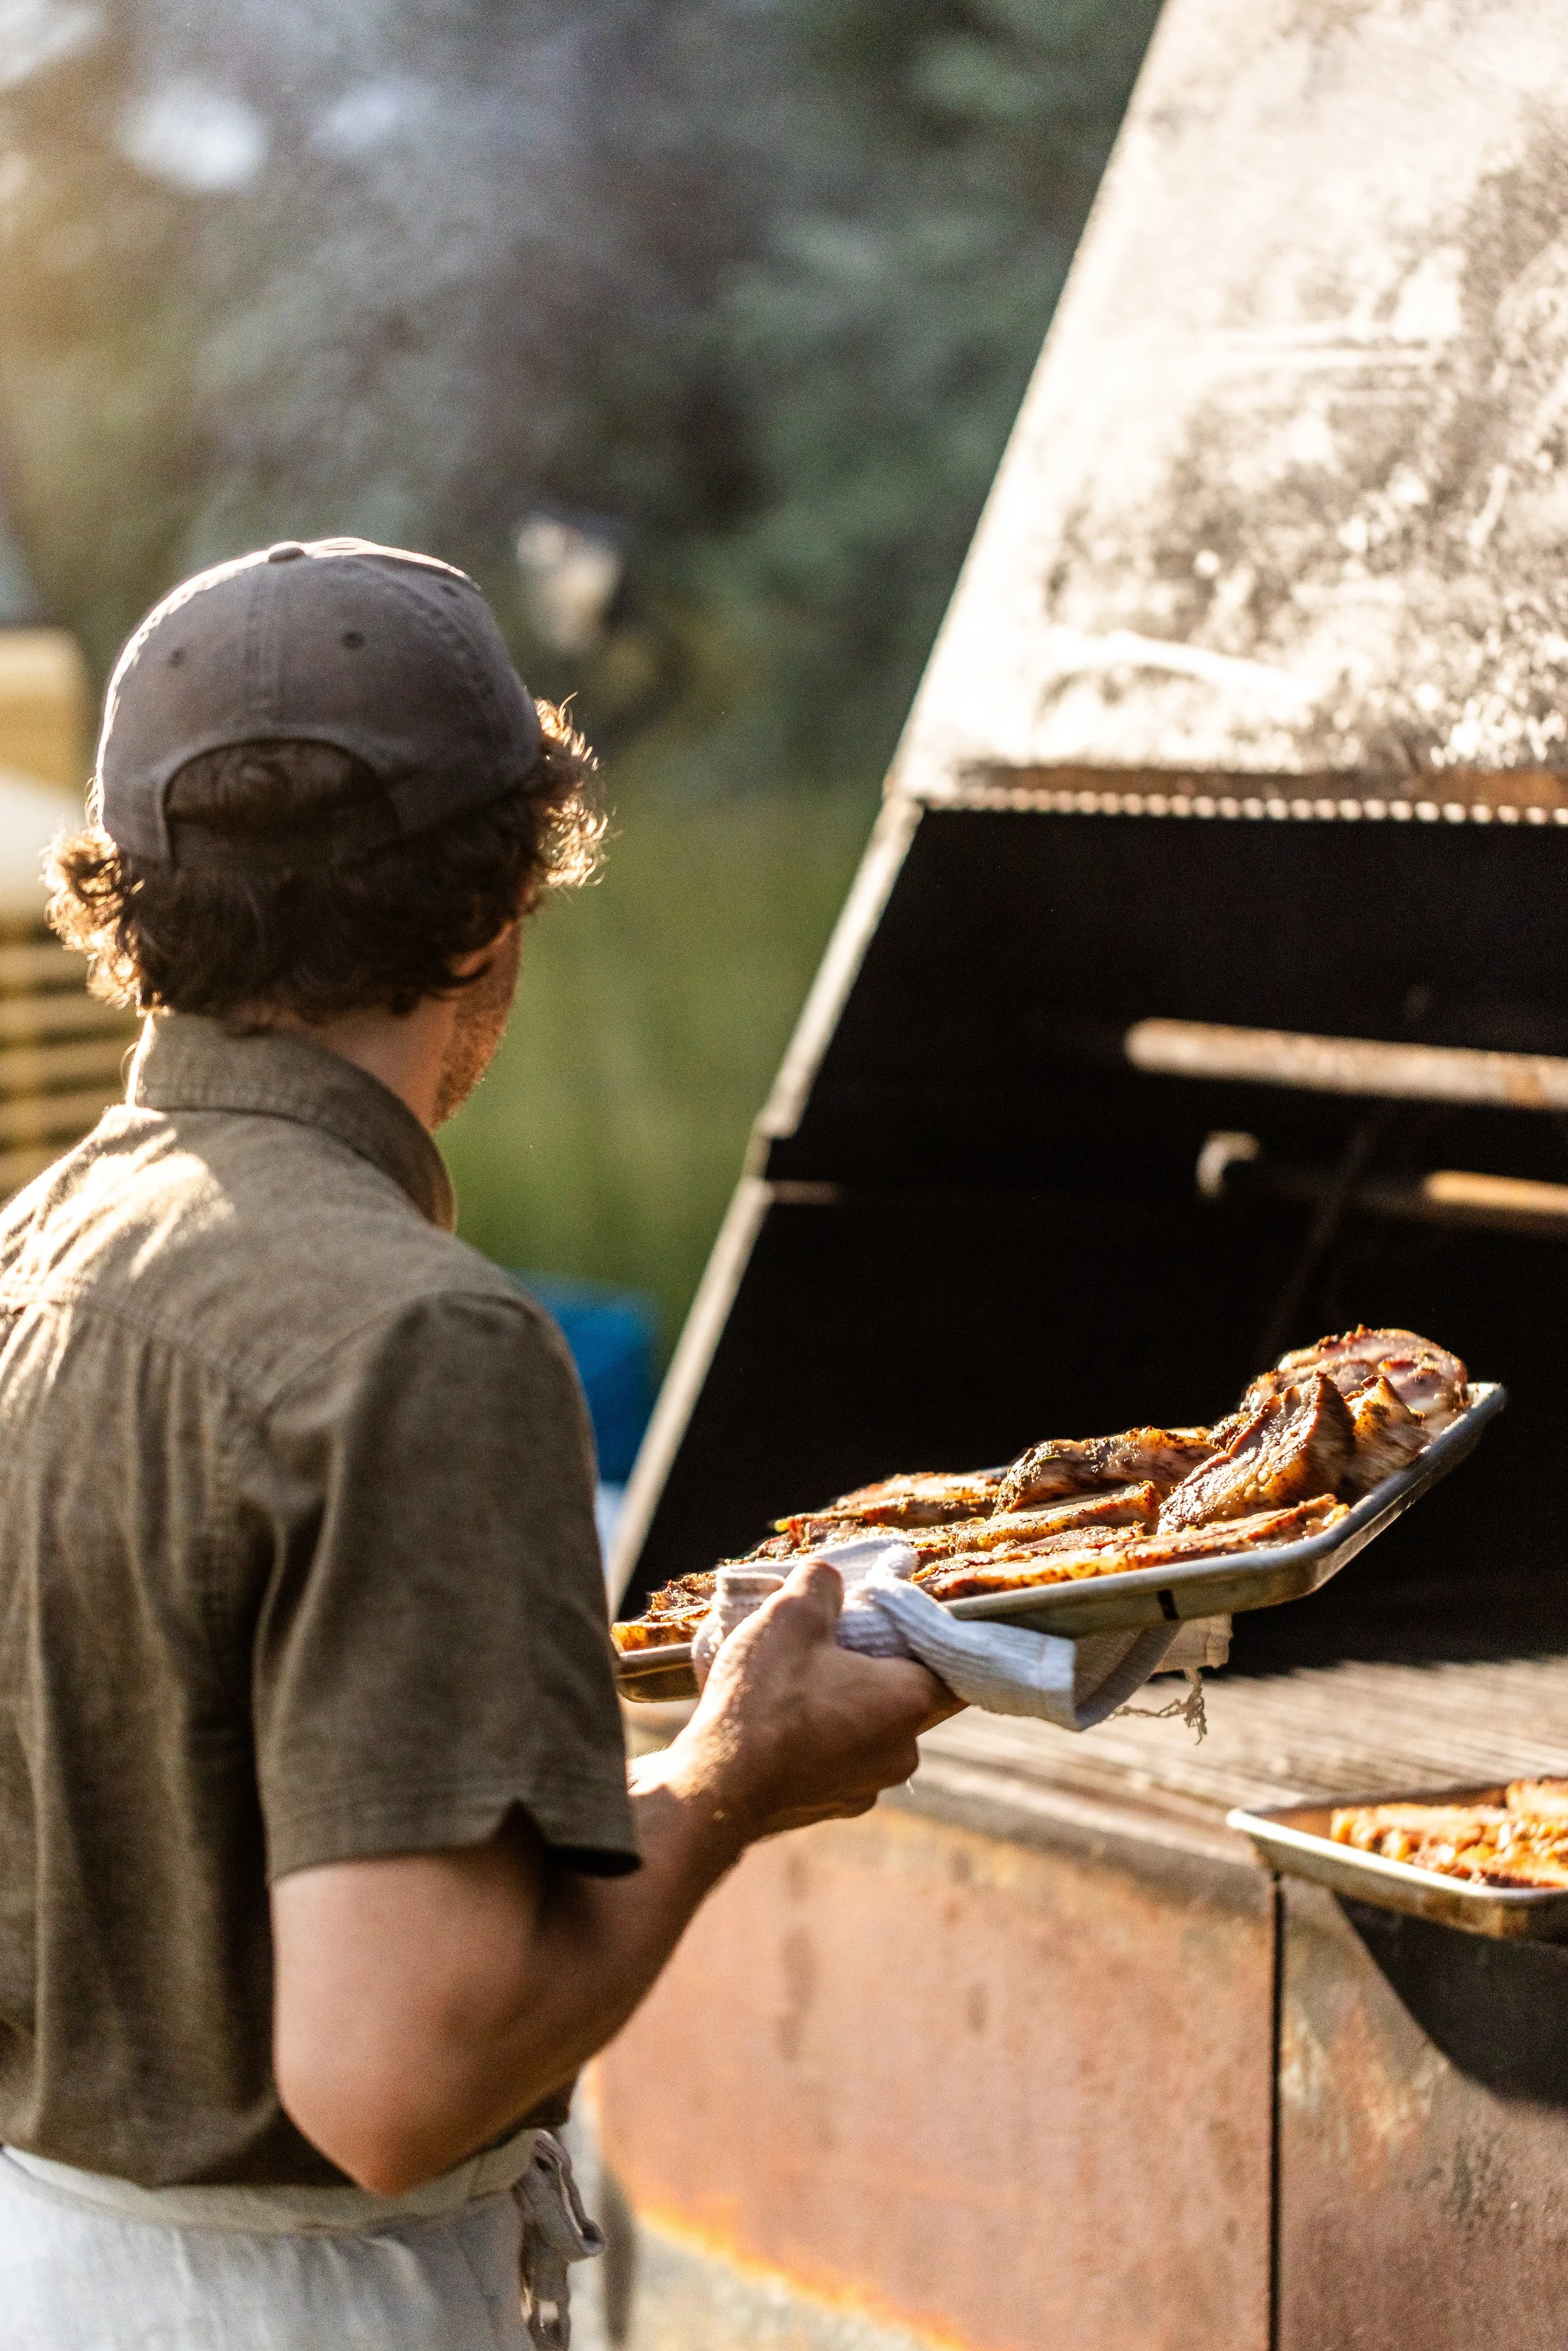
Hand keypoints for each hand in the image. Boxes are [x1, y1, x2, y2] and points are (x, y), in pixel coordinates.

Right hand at [672, 1558, 959, 1840]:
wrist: (717, 1787)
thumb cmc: (764, 1699)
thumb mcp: (790, 1614)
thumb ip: (821, 1583)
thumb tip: (828, 1578)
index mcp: (909, 1701)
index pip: (945, 1663)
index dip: (919, 1637)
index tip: (888, 1622)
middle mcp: (902, 1752)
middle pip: (902, 1696)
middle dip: (869, 1670)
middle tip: (829, 1646)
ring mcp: (867, 1787)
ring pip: (867, 1731)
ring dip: (840, 1708)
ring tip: (794, 1686)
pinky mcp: (832, 1808)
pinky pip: (836, 1762)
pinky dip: (817, 1742)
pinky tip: (778, 1725)